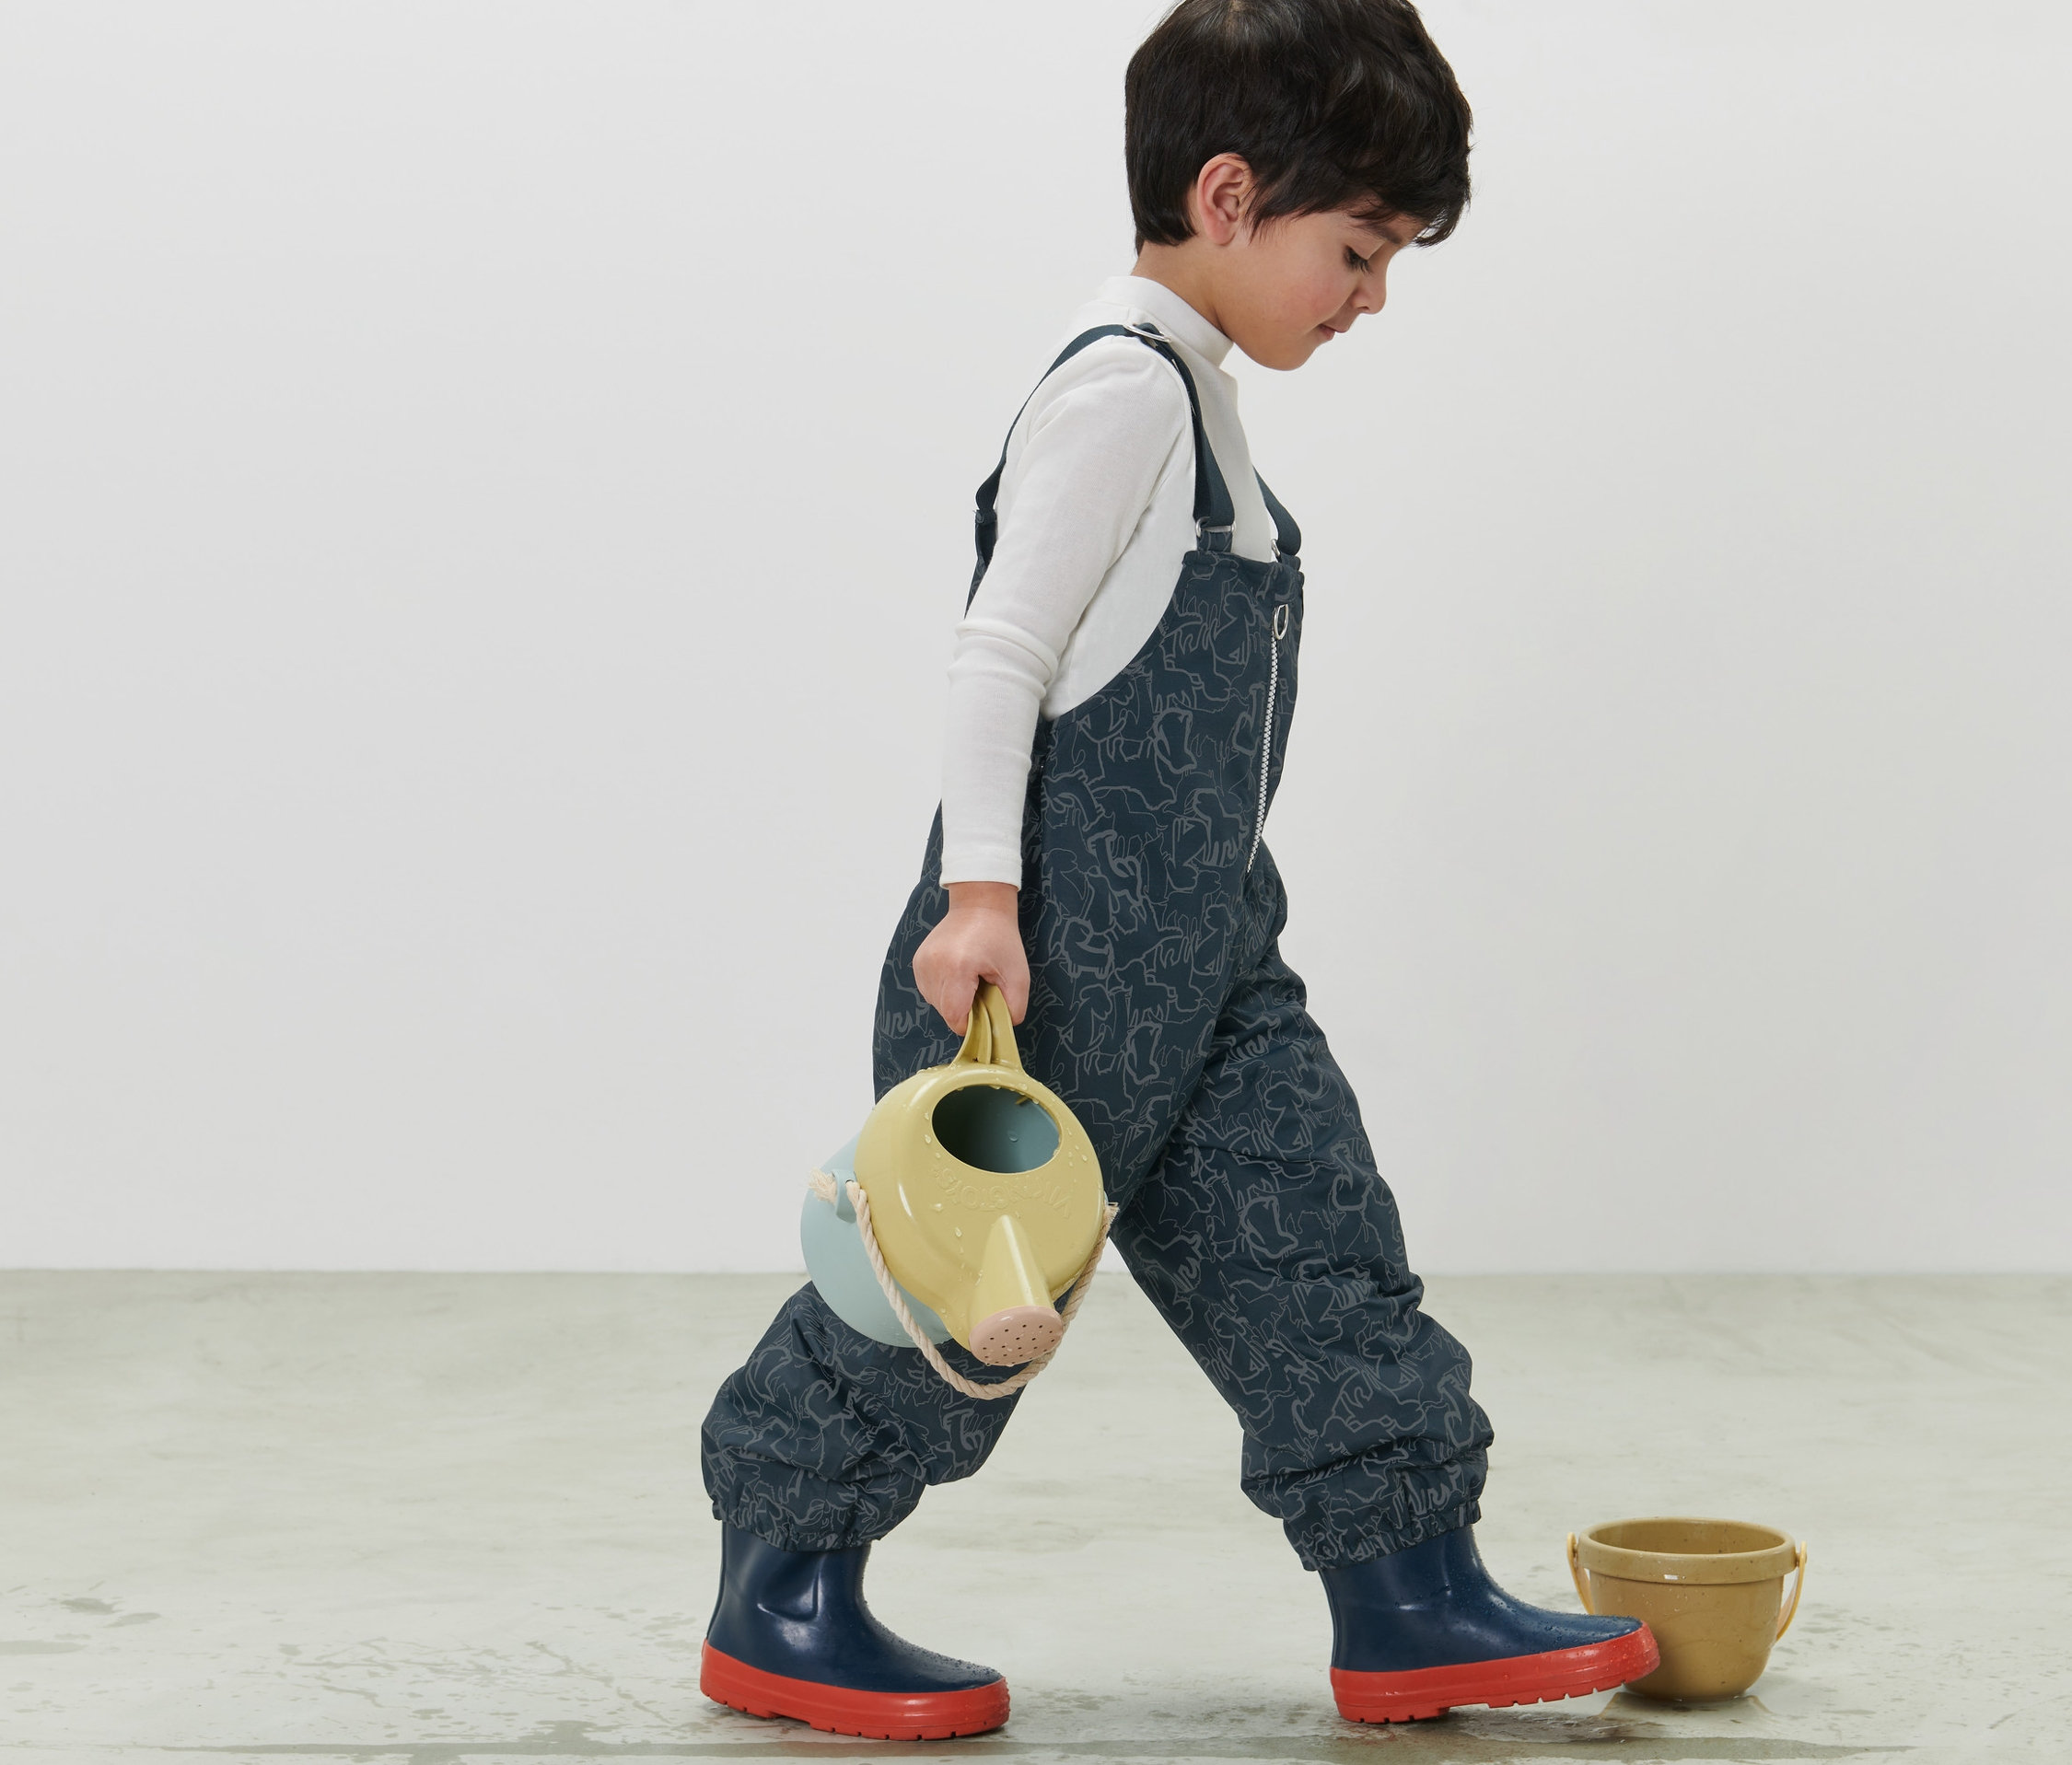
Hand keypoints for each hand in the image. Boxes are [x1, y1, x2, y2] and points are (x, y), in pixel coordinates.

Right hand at [912, 881, 1028, 1032]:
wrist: (979, 905)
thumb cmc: (1000, 937)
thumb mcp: (1018, 975)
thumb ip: (1012, 1010)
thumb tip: (998, 1030)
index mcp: (957, 968)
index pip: (955, 1017)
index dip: (972, 1022)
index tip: (985, 1010)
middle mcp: (933, 966)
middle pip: (945, 1012)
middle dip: (965, 1009)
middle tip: (981, 988)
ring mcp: (921, 963)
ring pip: (936, 1003)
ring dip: (954, 999)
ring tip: (970, 978)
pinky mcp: (917, 962)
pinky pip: (930, 990)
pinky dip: (945, 989)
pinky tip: (958, 974)